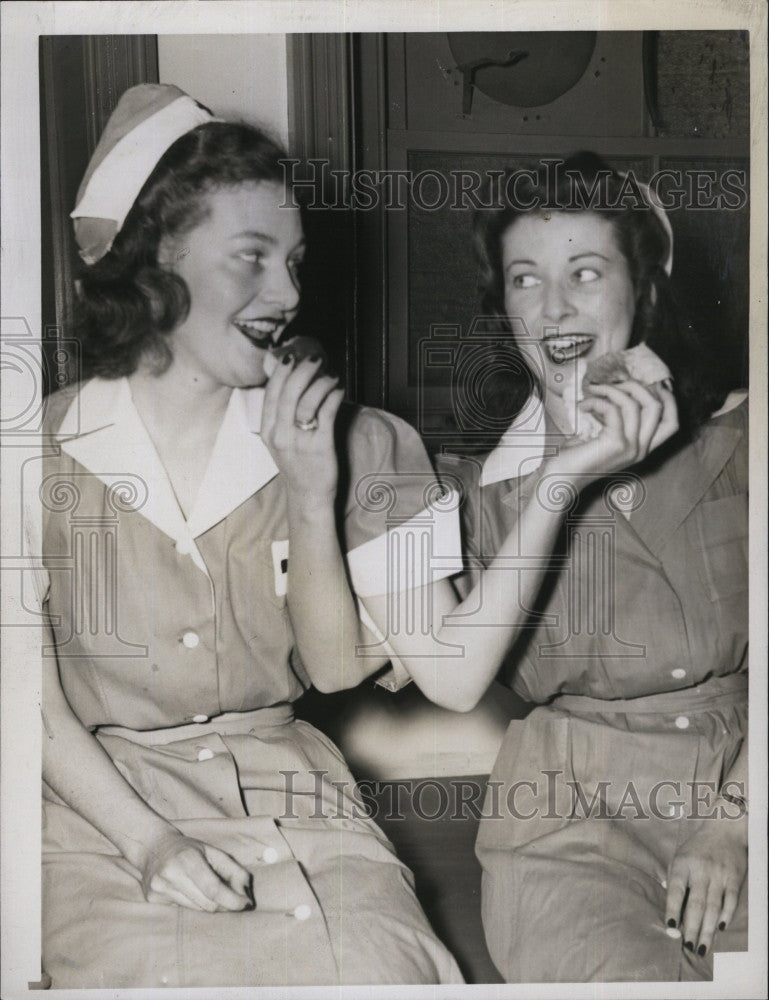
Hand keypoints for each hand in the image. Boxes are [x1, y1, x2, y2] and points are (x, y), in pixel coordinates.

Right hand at [140, 829, 252, 911]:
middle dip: (225, 904)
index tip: (245, 904)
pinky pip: (183, 910)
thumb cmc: (187, 849)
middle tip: (234, 900)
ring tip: (210, 892)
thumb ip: (232, 869)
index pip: (213, 888)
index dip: (231, 899)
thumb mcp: (212, 851)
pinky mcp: (152, 900)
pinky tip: (189, 891)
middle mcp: (170, 875)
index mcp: (187, 859)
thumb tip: (245, 892)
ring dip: (210, 905)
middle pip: (207, 903)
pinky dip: (194, 904)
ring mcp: (159, 889)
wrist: (152, 847)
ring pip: (197, 909)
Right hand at [260, 353, 344, 499]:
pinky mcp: (320, 446)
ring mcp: (299, 441)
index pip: (271, 393)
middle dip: (302, 369)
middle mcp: (280, 435)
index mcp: (269, 431)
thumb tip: (291, 382)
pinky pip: (327, 413)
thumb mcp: (279, 441)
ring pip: (308, 400)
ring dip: (322, 381)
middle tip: (315, 357)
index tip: (292, 356)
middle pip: (288, 392)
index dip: (282, 372)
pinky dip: (334, 396)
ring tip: (332, 374)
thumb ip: (280, 416)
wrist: (308, 496)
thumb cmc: (297, 465)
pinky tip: (340, 389)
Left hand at [546, 380, 677, 484]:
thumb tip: (622, 390)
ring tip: (593, 390)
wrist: (562, 477)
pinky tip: (583, 405)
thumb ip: (620, 419)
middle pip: (657, 408)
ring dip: (612, 390)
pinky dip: (596, 401)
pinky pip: (612, 409)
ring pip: (634, 404)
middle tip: (612, 383)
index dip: (667, 399)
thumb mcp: (606, 435)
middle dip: (637, 387)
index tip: (647, 382)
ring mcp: (631, 448)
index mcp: (642, 448)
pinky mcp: (616, 444)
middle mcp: (641, 450)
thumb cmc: (578, 455)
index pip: (671, 422)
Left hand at [665, 810, 746, 955]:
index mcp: (683, 864)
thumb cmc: (697, 846)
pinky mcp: (734, 878)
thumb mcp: (680, 856)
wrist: (724, 829)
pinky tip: (720, 929)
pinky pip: (730, 901)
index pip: (676, 891)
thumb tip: (668, 904)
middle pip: (696, 904)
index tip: (671, 929)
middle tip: (688, 947)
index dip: (672, 910)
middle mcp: (701, 870)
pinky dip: (726, 916)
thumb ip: (674, 879)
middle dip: (691, 928)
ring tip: (701, 947)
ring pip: (713, 907)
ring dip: (707, 929)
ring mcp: (719, 875)